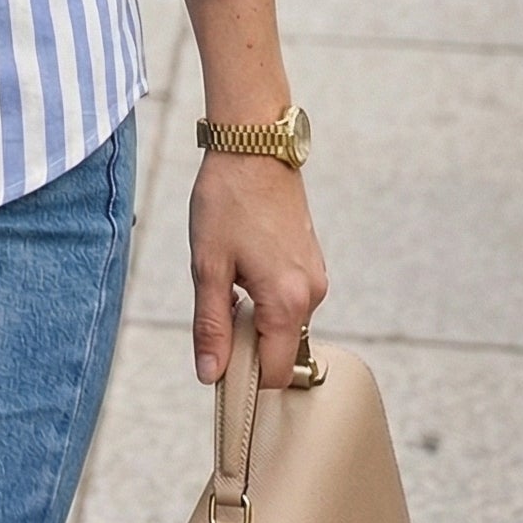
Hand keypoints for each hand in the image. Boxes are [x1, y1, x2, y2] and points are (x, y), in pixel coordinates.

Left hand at [189, 152, 326, 390]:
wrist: (253, 145)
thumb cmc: (227, 199)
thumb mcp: (207, 265)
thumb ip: (210, 324)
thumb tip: (210, 374)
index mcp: (287, 301)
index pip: (273, 373)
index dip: (242, 376)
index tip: (215, 361)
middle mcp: (311, 294)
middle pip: (279, 349)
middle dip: (245, 341)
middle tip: (214, 303)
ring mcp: (315, 277)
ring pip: (282, 322)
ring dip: (253, 315)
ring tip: (227, 273)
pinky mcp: (311, 261)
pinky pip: (287, 297)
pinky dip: (264, 295)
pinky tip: (241, 262)